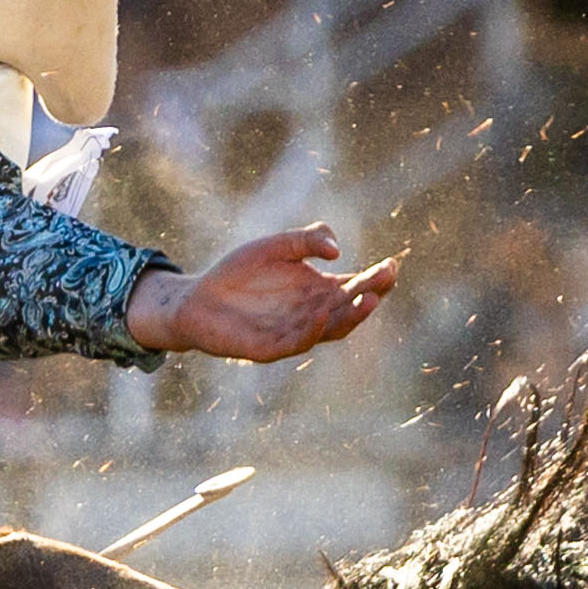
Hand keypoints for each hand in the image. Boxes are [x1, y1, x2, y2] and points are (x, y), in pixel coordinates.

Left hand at [128, 226, 397, 363]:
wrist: (196, 300)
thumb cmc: (237, 273)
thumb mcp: (275, 246)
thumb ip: (306, 240)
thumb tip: (337, 249)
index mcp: (318, 291)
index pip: (355, 287)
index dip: (375, 279)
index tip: (391, 265)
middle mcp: (311, 314)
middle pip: (349, 309)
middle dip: (369, 296)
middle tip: (384, 281)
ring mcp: (293, 333)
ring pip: (330, 330)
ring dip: (350, 317)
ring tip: (366, 299)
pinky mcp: (269, 348)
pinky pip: (296, 342)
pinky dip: (312, 330)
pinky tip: (321, 313)